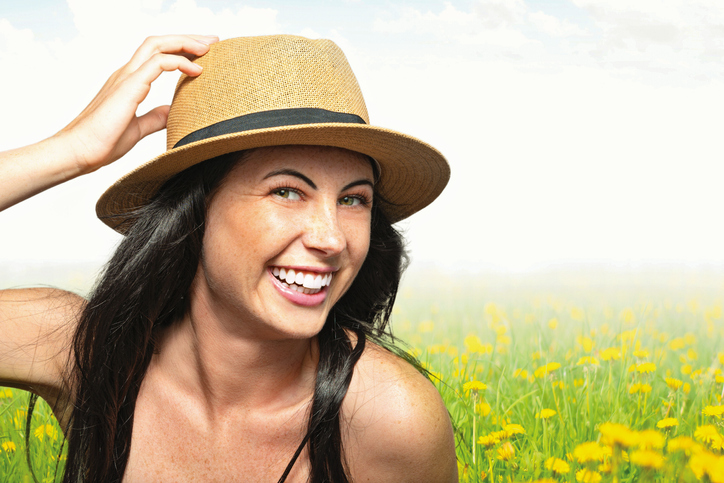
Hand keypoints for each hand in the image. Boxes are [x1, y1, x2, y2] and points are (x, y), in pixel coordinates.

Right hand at [59, 34, 218, 174]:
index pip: (156, 54)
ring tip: (208, 48)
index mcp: (128, 82)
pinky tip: (196, 70)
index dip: (180, 50)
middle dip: (187, 39)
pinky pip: (158, 63)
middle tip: (213, 41)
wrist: (79, 152)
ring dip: (185, 43)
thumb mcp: (137, 128)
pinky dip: (179, 62)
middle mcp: (127, 74)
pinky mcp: (128, 87)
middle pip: (158, 42)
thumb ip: (154, 118)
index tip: (204, 54)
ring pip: (158, 45)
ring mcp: (126, 78)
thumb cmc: (102, 143)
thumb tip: (170, 113)